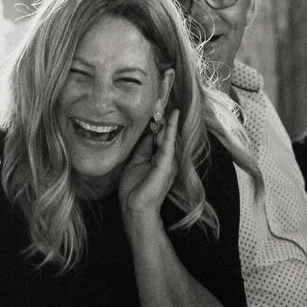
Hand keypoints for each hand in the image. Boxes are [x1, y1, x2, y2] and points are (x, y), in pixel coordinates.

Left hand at [117, 107, 179, 228]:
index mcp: (160, 160)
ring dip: (169, 119)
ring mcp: (169, 161)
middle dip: (166, 118)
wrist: (135, 208)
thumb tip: (148, 133)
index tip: (157, 107)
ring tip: (169, 101)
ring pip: (169, 136)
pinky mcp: (167, 163)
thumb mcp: (136, 162)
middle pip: (167, 135)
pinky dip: (171, 128)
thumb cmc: (134, 190)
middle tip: (164, 98)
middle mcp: (167, 159)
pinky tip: (173, 115)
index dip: (159, 123)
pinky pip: (169, 142)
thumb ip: (144, 148)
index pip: (161, 137)